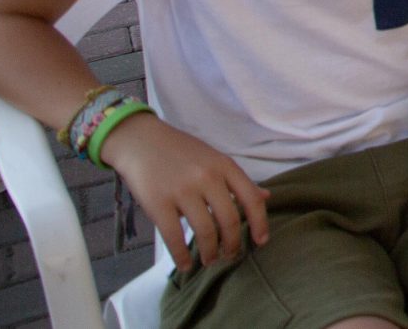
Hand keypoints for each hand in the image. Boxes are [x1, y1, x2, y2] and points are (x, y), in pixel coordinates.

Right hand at [97, 113, 269, 272]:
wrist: (141, 142)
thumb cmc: (181, 152)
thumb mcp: (215, 159)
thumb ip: (237, 181)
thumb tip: (265, 196)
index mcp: (225, 166)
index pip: (251, 198)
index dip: (259, 223)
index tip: (261, 242)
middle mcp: (208, 178)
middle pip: (229, 219)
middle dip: (233, 244)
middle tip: (230, 256)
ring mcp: (182, 191)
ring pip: (205, 231)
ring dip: (210, 252)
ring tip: (210, 260)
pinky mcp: (158, 203)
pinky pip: (174, 237)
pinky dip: (181, 256)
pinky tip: (185, 265)